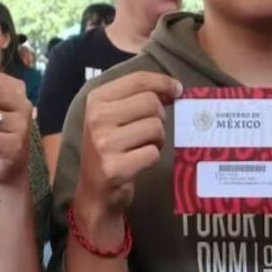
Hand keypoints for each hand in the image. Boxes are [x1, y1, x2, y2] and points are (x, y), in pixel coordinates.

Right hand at [74, 72, 180, 221]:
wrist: (94, 191)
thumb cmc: (110, 148)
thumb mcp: (113, 116)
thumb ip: (137, 97)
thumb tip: (174, 87)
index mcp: (96, 100)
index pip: (138, 79)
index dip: (163, 82)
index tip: (177, 90)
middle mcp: (96, 118)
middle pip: (151, 103)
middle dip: (159, 117)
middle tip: (150, 130)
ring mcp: (104, 143)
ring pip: (155, 128)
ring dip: (157, 140)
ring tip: (142, 147)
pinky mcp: (115, 167)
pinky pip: (153, 153)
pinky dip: (152, 158)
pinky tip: (138, 162)